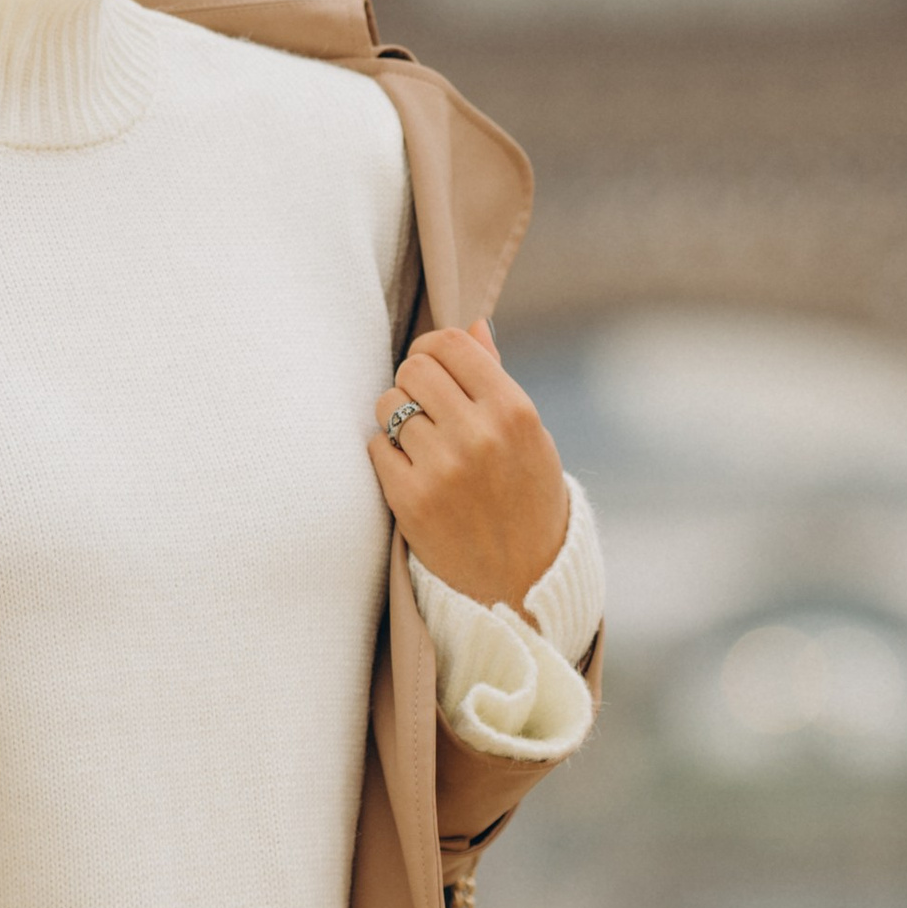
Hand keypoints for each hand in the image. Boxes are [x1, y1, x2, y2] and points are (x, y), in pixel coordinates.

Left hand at [367, 319, 566, 609]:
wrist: (524, 581)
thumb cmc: (528, 498)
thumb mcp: (530, 437)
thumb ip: (496, 378)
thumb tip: (472, 326)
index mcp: (514, 410)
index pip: (450, 344)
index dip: (432, 349)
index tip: (431, 367)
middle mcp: (479, 434)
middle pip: (412, 368)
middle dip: (413, 382)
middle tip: (425, 408)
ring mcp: (442, 468)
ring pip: (389, 405)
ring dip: (397, 418)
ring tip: (420, 443)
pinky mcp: (411, 500)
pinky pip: (376, 447)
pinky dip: (388, 454)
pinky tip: (412, 471)